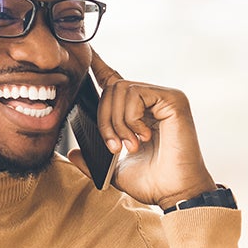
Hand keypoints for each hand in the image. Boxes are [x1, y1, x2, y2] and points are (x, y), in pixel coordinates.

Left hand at [66, 51, 216, 207]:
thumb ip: (94, 161)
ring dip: (118, 122)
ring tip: (131, 145)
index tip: (88, 54)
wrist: (174, 193)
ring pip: (120, 89)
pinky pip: (137, 93)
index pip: (116, 82)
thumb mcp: (115, 171)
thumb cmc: (153, 182)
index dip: (100, 67)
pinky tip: (144, 137)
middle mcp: (153, 99)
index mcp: (140, 112)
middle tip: (116, 147)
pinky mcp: (173, 99)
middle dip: (105, 119)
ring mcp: (164, 97)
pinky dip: (132, 118)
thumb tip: (72, 153)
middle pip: (111, 88)